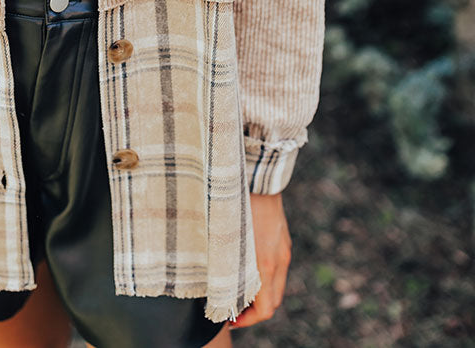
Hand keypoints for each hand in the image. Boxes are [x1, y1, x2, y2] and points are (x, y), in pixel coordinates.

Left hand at [228, 192, 291, 329]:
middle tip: (232, 309)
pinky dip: (266, 279)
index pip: (265, 310)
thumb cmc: (236, 206)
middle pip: (273, 302)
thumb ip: (225, 264)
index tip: (230, 319)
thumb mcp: (225, 238)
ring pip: (277, 287)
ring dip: (261, 295)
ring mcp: (284, 251)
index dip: (248, 321)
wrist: (258, 179)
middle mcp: (279, 261)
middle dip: (254, 312)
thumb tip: (214, 284)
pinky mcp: (284, 242)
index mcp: (265, 265)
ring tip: (239, 291)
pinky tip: (249, 269)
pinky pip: (278, 270)